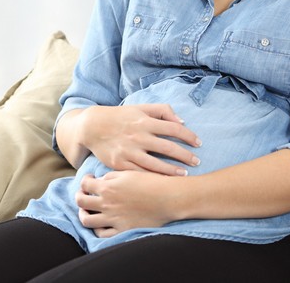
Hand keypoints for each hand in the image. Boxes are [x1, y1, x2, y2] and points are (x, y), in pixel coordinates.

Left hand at [76, 171, 177, 236]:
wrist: (168, 198)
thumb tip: (101, 181)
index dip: (84, 181)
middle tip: (84, 195)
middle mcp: (107, 203)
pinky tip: (100, 223)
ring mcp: (113, 218)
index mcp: (108, 187)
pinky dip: (98, 229)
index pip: (85, 184)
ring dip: (84, 214)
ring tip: (88, 211)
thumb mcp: (129, 172)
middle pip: (81, 202)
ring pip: (86, 220)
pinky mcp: (122, 230)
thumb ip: (111, 176)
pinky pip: (102, 234)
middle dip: (79, 197)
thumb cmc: (150, 182)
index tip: (90, 180)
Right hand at [81, 103, 200, 175]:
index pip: (174, 129)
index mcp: (144, 121)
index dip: (189, 136)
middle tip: (197, 162)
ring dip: (173, 171)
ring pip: (156, 164)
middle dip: (186, 156)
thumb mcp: (140, 107)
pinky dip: (154, 178)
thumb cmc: (120, 116)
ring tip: (185, 175)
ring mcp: (128, 151)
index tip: (198, 143)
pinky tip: (163, 181)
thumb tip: (182, 122)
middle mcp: (138, 136)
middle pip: (168, 148)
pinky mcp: (119, 164)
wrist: (91, 126)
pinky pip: (140, 173)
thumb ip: (162, 110)